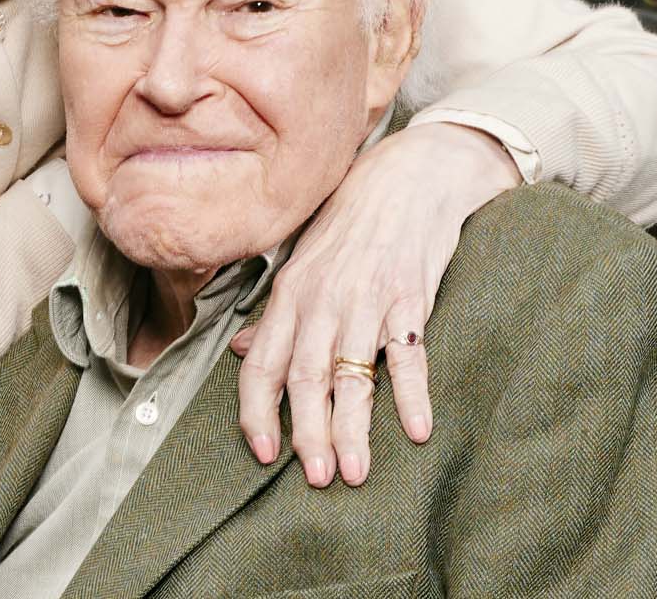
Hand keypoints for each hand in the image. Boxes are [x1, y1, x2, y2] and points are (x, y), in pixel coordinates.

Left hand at [233, 121, 521, 486]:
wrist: (409, 176)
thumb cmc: (352, 225)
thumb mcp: (302, 264)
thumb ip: (276, 315)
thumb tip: (239, 351)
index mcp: (290, 296)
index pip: (261, 365)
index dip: (257, 413)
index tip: (263, 454)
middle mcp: (322, 301)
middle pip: (306, 379)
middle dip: (308, 434)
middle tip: (316, 479)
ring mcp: (366, 299)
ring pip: (352, 375)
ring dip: (353, 428)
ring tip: (356, 472)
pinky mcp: (410, 297)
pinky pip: (409, 354)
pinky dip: (412, 394)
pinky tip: (416, 430)